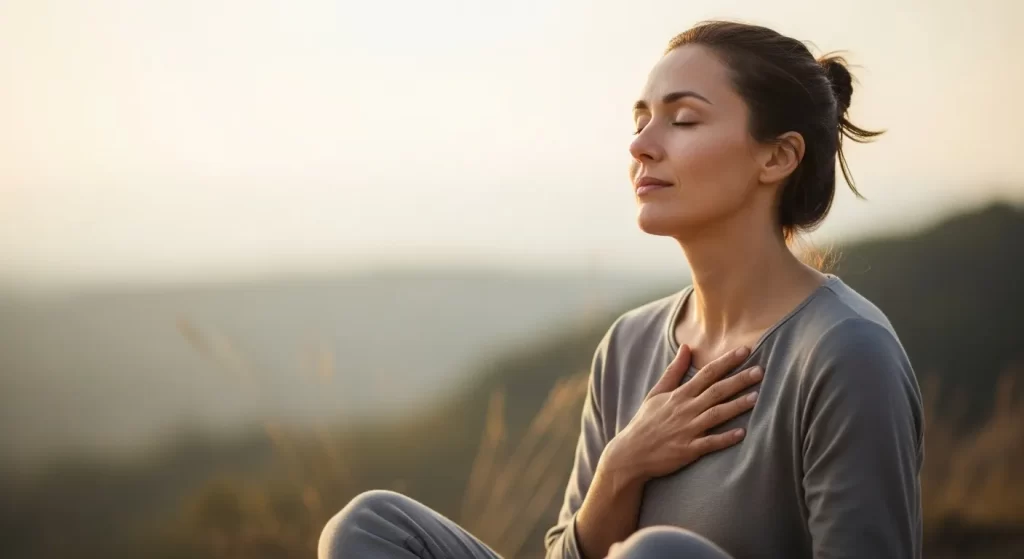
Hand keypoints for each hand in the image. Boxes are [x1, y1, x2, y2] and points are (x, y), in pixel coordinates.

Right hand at [604, 344, 762, 481]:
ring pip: (716, 415)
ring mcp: (687, 430)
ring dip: (736, 406)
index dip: (726, 361)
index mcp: (679, 395)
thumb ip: (674, 370)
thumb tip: (686, 347)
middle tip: (760, 371)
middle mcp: (685, 409)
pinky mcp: (688, 450)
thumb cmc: (645, 422)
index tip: (745, 350)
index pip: (707, 373)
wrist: (631, 453)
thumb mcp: (656, 393)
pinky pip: (710, 443)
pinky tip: (742, 433)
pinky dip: (725, 438)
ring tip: (756, 397)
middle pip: (716, 391)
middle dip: (739, 380)